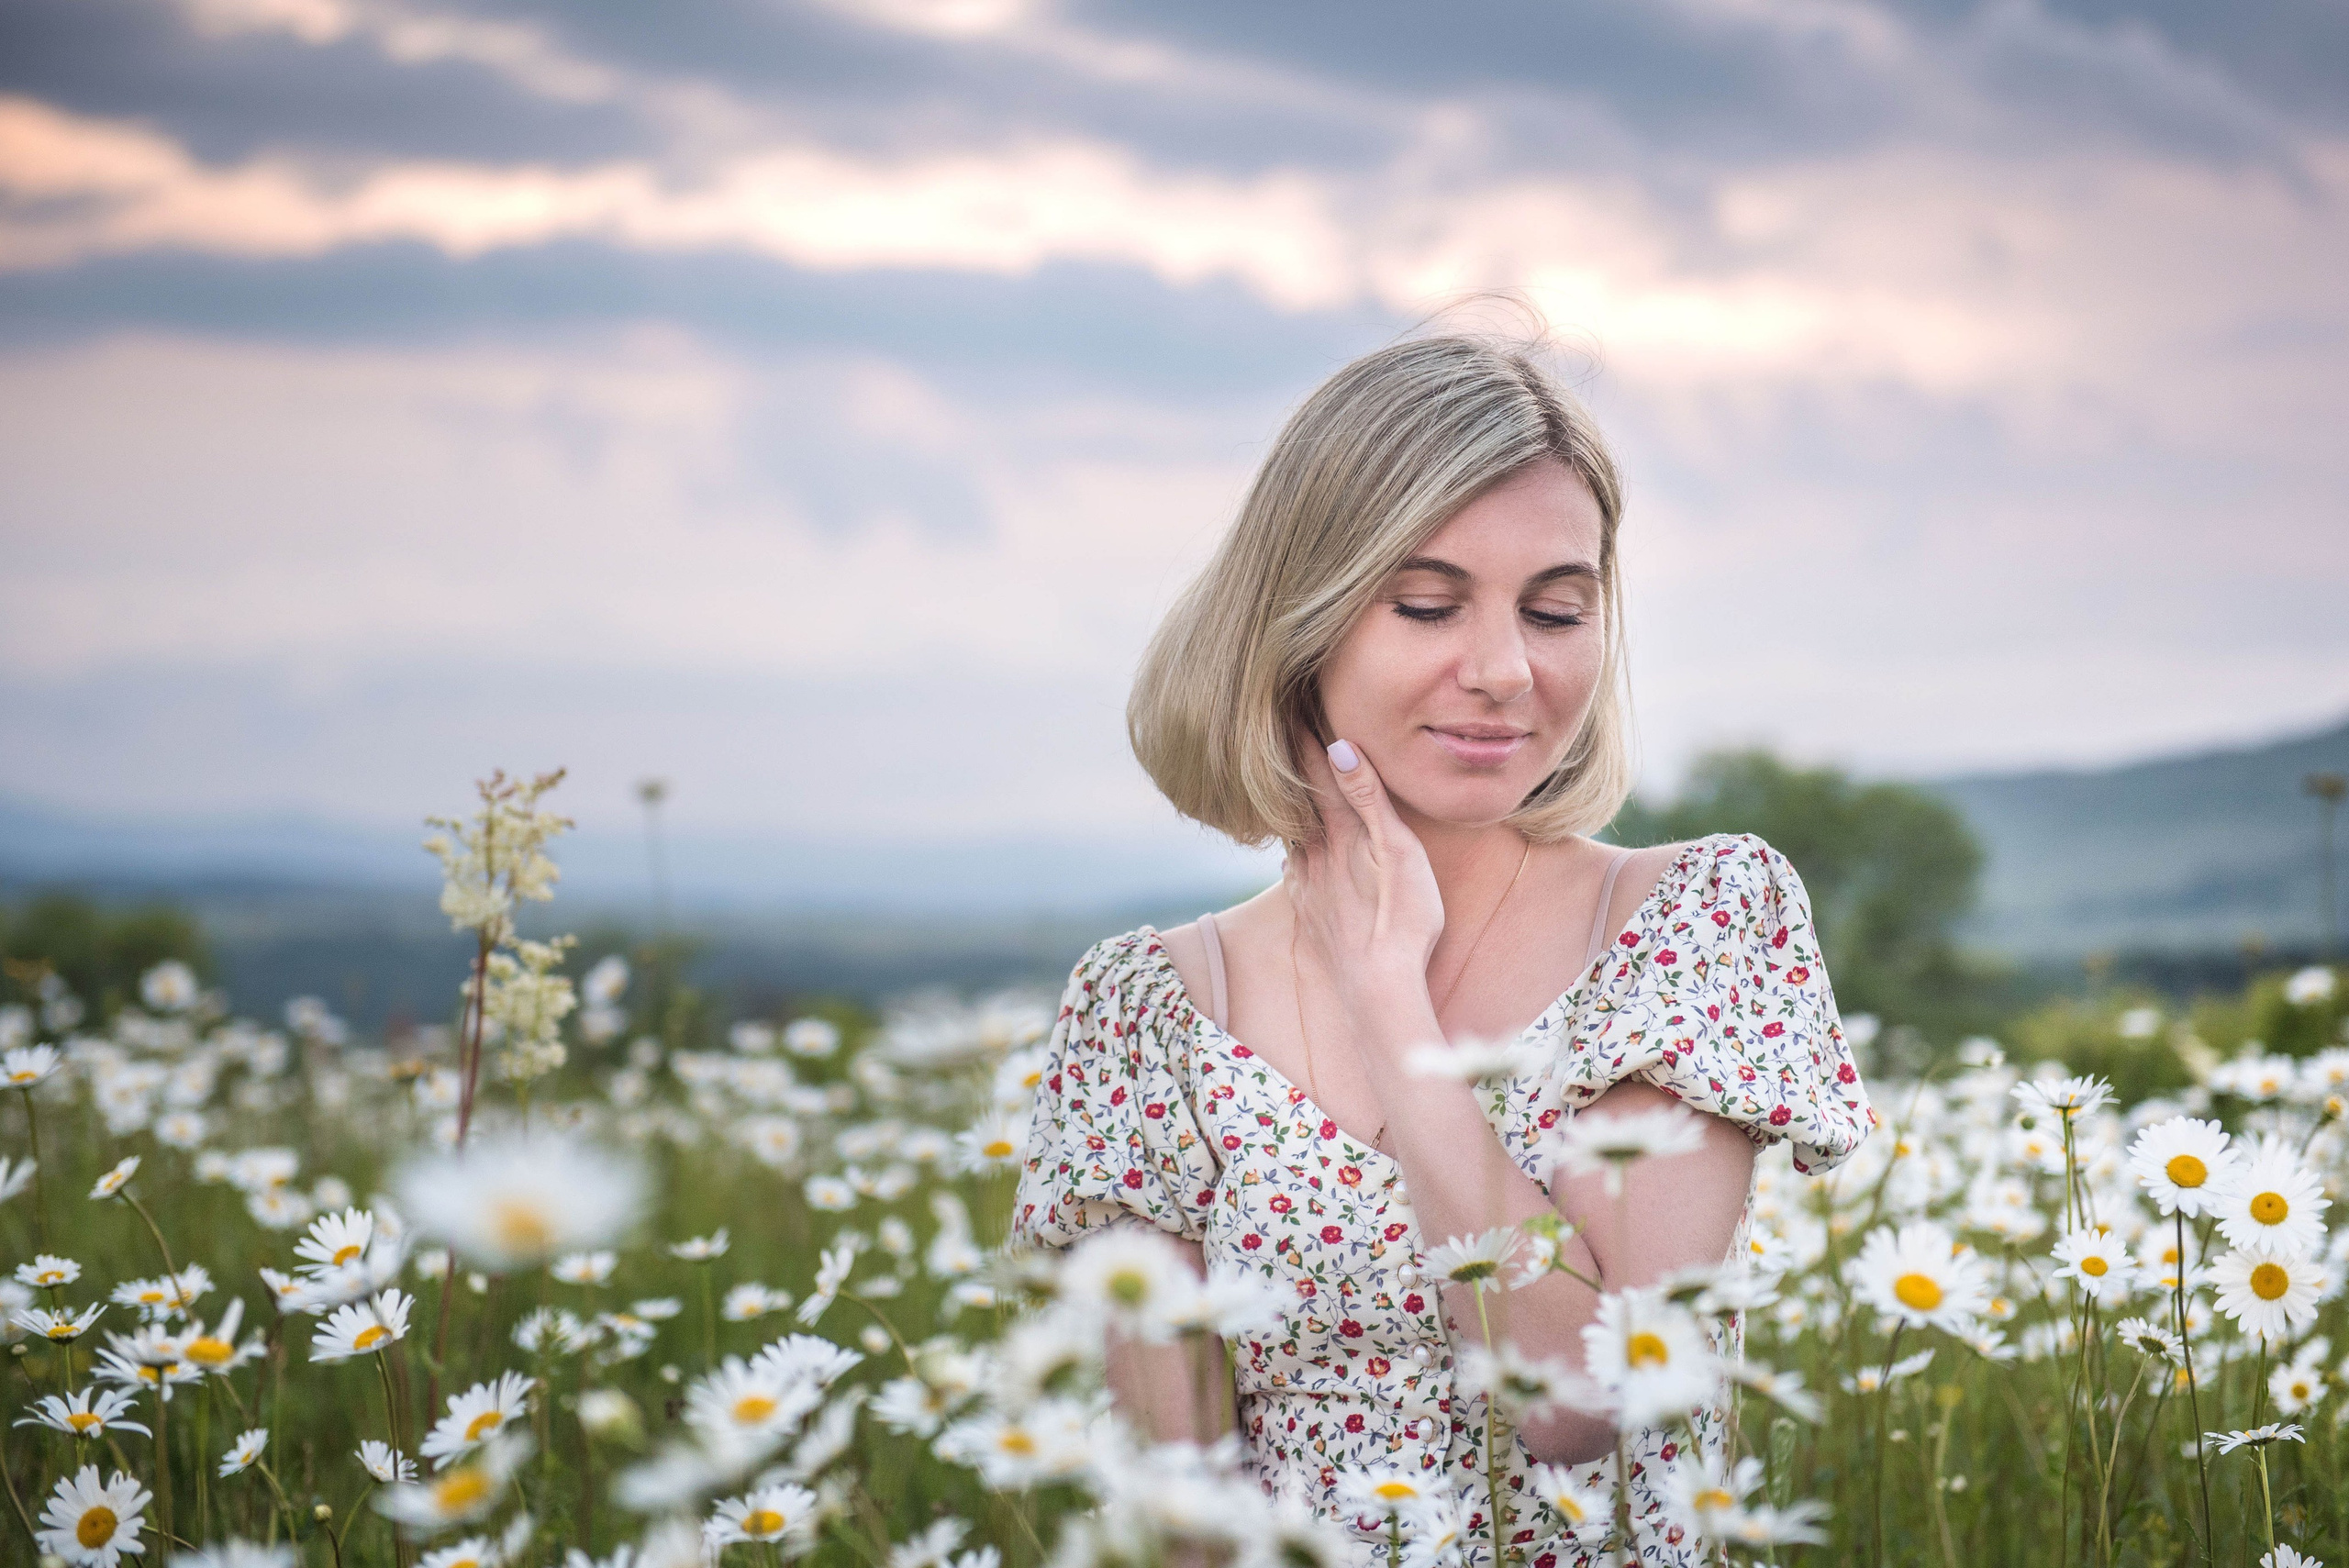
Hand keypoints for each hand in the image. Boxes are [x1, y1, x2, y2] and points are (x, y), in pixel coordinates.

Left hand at [1283, 735, 1444, 1017]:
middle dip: (1289, 765)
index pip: (1317, 772)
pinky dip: (1290, 847)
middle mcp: (1315, 854)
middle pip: (1296, 798)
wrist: (1377, 988)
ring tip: (1280, 782)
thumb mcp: (1399, 852)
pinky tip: (1292, 851)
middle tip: (1276, 729)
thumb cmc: (1402, 920)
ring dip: (1286, 805)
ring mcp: (1308, 884)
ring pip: (1290, 833)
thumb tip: (1338, 747)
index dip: (1304, 736)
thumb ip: (1368, 800)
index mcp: (1340, 833)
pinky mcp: (1309, 911)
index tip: (1289, 702)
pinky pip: (1292, 868)